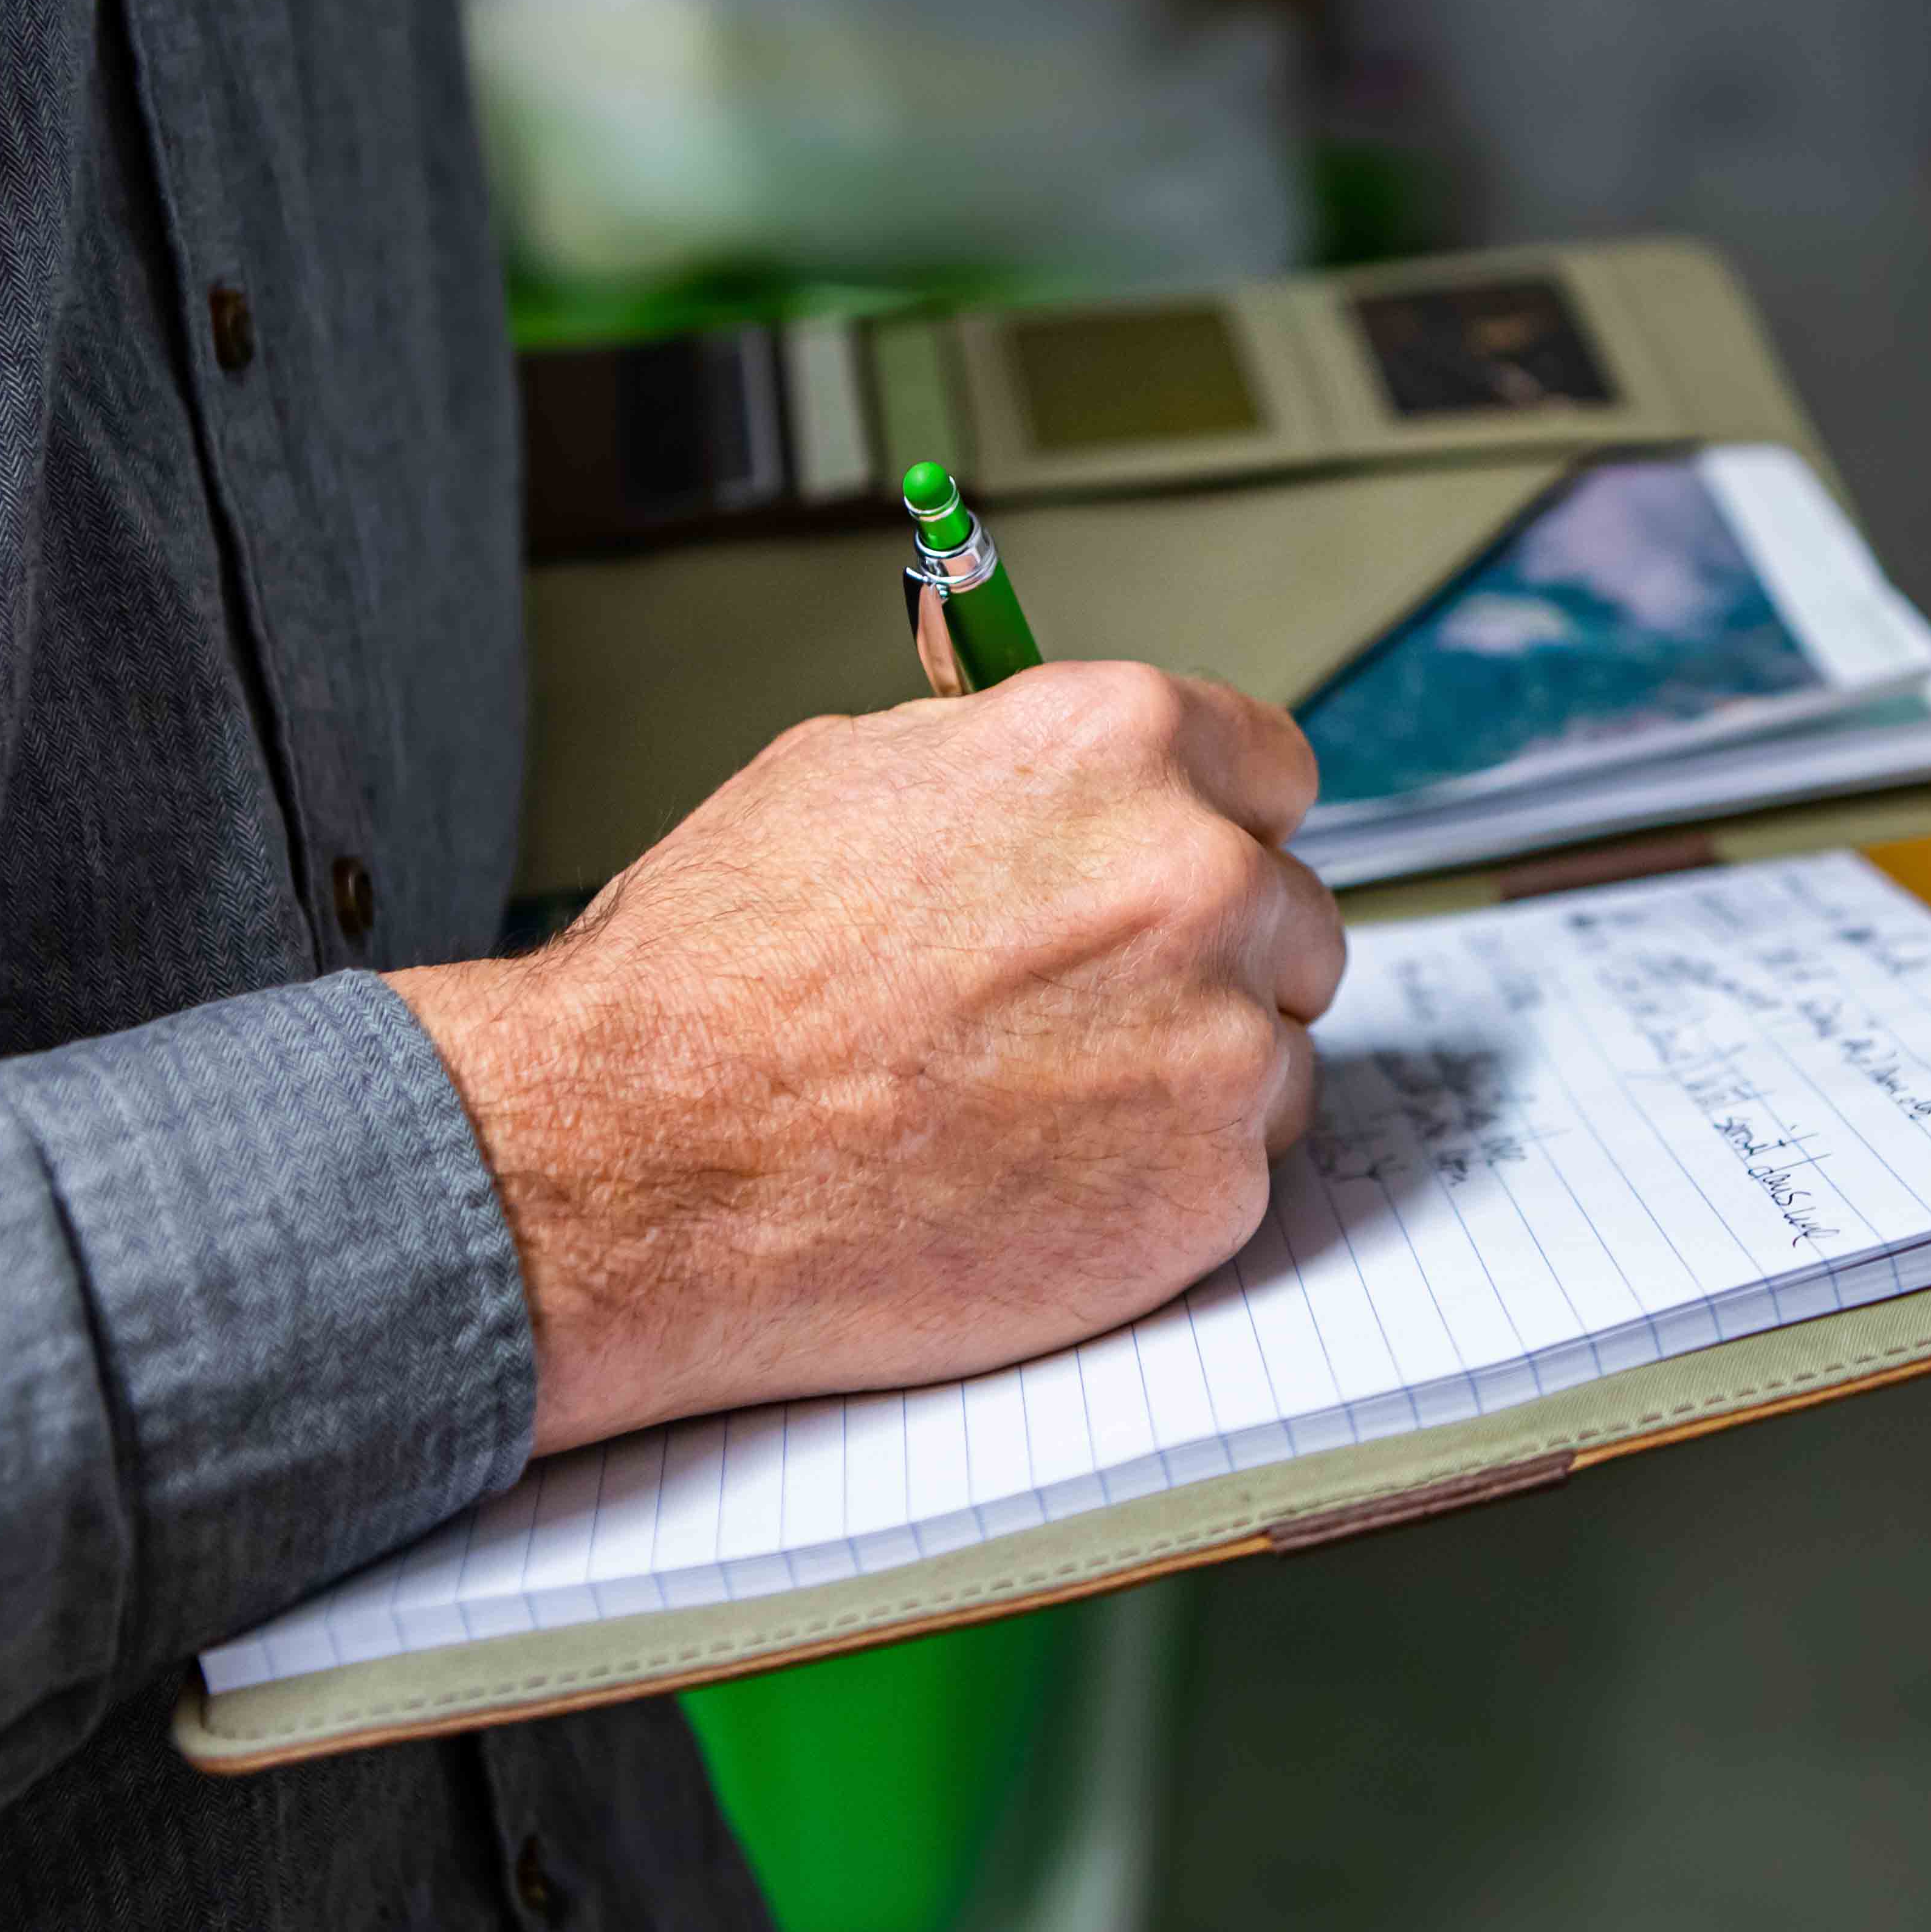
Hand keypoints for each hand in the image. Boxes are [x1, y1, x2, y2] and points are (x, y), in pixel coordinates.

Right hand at [390, 665, 1347, 1453]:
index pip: (1269, 770)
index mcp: (1120, 744)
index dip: (1211, 829)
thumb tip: (1079, 780)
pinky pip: (1235, 1173)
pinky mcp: (1211, 1186)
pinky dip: (1157, 1188)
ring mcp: (1217, 1039)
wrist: (642, 1163)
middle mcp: (1196, 876)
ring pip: (1273, 1052)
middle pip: (1288, 916)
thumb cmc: (716, 980)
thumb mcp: (851, 777)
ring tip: (1031, 1107)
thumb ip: (1012, 767)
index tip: (1173, 877)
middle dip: (1207, 962)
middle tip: (1080, 1017)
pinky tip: (1033, 1183)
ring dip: (1188, 1080)